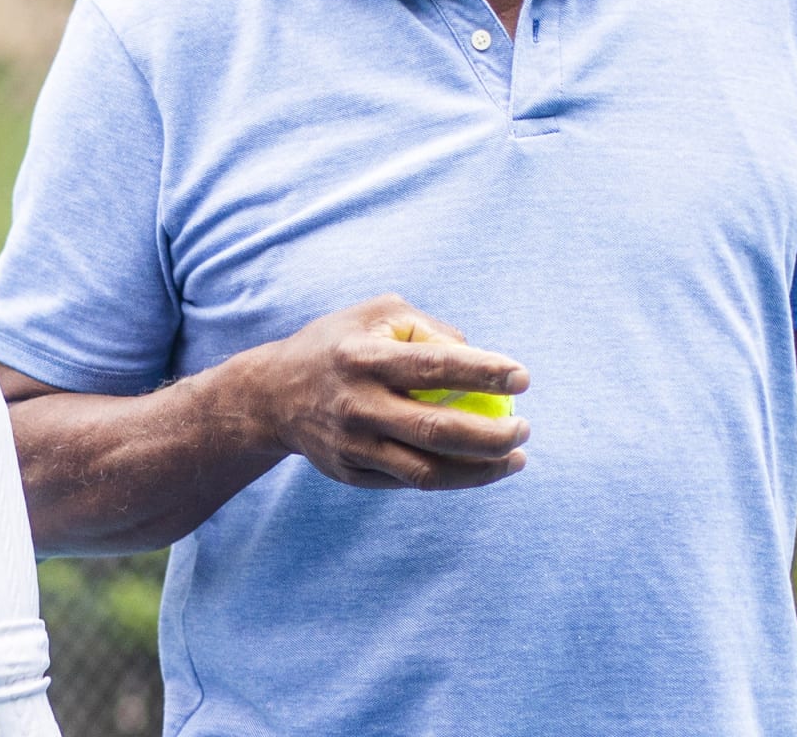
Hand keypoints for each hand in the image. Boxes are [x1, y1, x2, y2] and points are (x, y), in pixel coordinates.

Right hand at [221, 295, 530, 490]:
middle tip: (525, 428)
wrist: (271, 396)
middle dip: (492, 435)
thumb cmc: (338, 346)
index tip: (523, 376)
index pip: (434, 366)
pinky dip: (452, 478)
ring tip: (517, 458)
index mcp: (363, 358)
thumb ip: (427, 328)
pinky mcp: (351, 474)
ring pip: (427, 471)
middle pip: (436, 430)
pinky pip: (410, 482)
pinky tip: (479, 467)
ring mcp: (352, 446)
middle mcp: (356, 406)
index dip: (484, 372)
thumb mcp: (375, 314)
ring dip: (481, 470)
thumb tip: (477, 356)